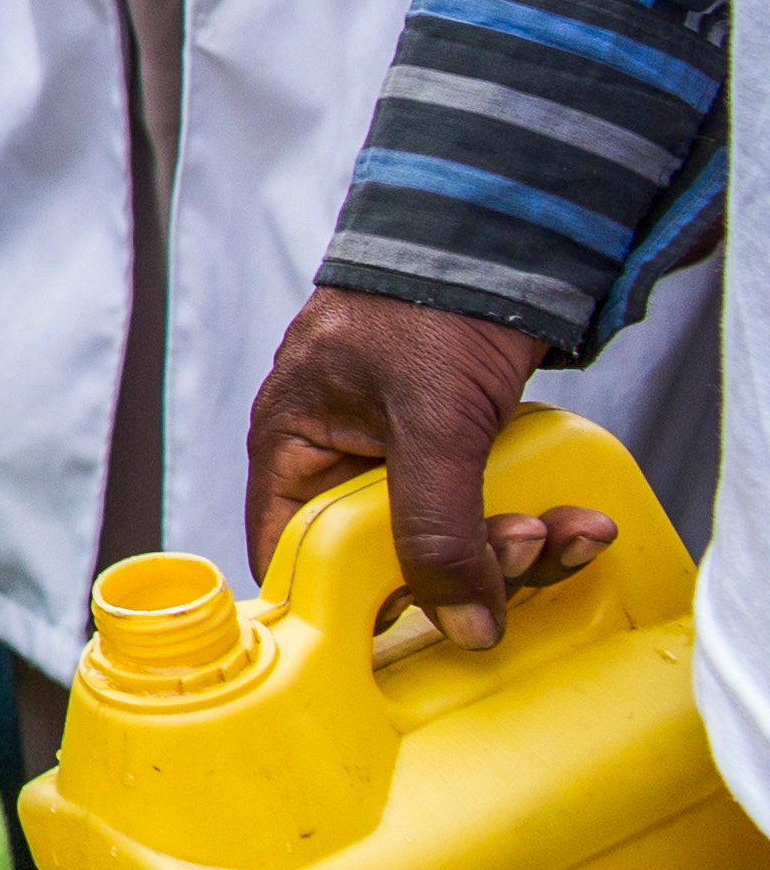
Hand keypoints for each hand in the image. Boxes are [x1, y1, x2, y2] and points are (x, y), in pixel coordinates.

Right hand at [243, 287, 614, 648]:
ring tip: (568, 528)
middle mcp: (340, 462)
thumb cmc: (425, 304)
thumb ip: (435, 527)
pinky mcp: (460, 454)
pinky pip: (490, 517)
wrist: (497, 238)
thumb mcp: (429, 424)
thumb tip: (460, 625)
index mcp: (292, 449)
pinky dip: (539, 525)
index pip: (292, 558)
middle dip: (469, 571)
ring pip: (451, 545)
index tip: (417, 631)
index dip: (346, 607)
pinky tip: (578, 516)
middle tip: (523, 552)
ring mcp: (403, 459)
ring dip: (520, 552)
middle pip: (389, 562)